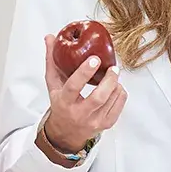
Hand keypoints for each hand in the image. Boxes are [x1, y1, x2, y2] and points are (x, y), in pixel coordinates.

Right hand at [42, 33, 127, 152]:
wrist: (66, 133)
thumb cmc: (61, 104)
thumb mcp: (53, 84)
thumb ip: (52, 61)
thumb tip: (50, 38)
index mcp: (64, 102)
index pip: (74, 87)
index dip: (85, 72)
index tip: (95, 59)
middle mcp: (79, 114)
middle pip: (99, 97)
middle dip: (109, 80)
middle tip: (113, 68)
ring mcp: (94, 121)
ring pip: (111, 99)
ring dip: (115, 84)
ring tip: (112, 75)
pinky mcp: (106, 124)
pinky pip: (119, 105)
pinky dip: (120, 92)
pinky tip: (114, 87)